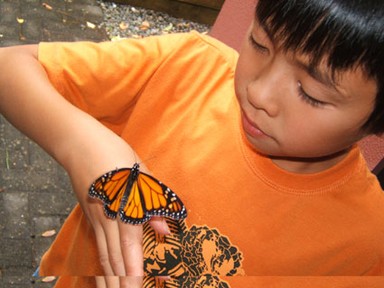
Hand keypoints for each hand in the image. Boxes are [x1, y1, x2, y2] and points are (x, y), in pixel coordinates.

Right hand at [68, 135, 170, 287]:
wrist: (81, 145)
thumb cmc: (115, 155)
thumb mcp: (141, 173)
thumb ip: (153, 201)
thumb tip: (165, 227)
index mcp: (124, 205)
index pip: (129, 243)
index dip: (133, 268)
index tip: (136, 286)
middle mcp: (108, 217)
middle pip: (114, 256)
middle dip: (121, 281)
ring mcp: (96, 218)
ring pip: (103, 255)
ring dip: (109, 279)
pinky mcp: (91, 217)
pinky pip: (95, 247)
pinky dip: (98, 265)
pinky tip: (100, 276)